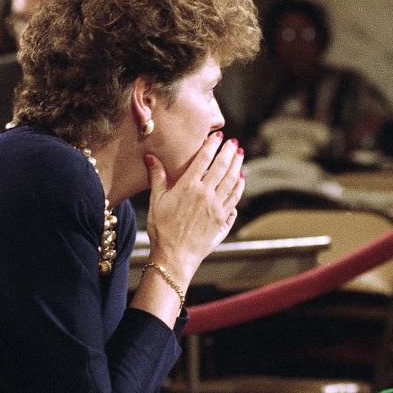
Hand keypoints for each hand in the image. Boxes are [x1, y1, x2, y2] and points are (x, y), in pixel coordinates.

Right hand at [143, 132, 244, 284]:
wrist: (175, 256)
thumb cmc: (162, 229)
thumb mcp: (156, 201)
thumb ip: (157, 177)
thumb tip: (151, 157)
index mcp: (188, 186)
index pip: (203, 159)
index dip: (212, 145)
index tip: (218, 136)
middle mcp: (205, 194)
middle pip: (221, 167)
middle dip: (229, 152)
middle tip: (234, 142)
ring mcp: (216, 207)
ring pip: (231, 181)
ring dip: (237, 166)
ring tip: (240, 155)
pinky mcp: (223, 220)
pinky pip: (234, 199)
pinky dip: (239, 187)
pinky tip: (241, 180)